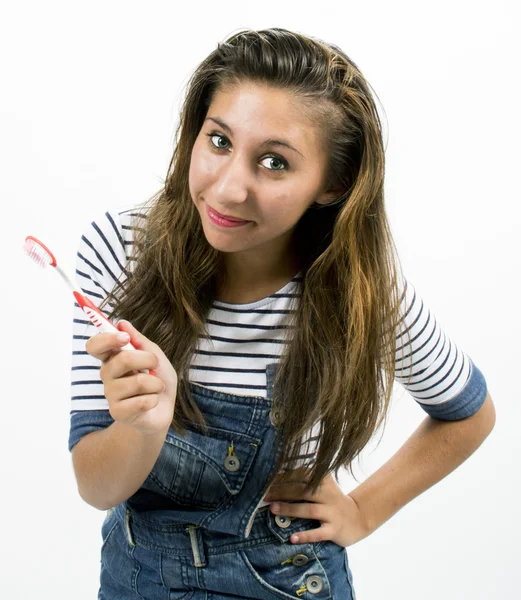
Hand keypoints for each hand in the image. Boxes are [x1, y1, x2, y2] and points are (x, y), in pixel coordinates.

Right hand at [85, 319, 177, 435]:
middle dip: (148, 359)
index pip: (95, 345)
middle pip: (122, 360)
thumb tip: (122, 323)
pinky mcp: (118, 412)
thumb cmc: (157, 379)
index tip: (125, 338)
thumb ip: (140, 340)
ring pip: (138, 382)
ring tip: (156, 388)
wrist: (163, 409)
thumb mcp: (155, 356)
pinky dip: (154, 399)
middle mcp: (107, 374)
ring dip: (156, 384)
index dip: (107, 339)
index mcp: (112, 357)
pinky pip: (141, 401)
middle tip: (154, 365)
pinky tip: (151, 402)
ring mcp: (110, 394)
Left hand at [264, 472, 369, 546]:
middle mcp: (328, 494)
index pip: (302, 475)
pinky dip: (305, 535)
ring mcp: (332, 512)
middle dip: (282, 492)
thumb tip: (285, 463)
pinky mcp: (334, 529)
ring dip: (290, 509)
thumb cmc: (332, 500)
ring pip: (309, 510)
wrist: (357, 519)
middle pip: (303, 491)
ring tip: (273, 509)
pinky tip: (292, 538)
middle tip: (264, 494)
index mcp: (324, 480)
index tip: (267, 478)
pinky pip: (319, 533)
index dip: (285, 476)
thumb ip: (307, 474)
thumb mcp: (324, 483)